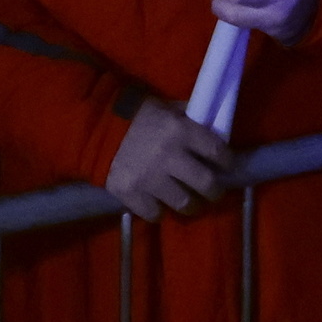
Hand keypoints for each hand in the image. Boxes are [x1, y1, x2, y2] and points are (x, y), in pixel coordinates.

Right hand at [105, 100, 228, 219]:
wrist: (94, 128)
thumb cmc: (133, 114)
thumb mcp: (164, 107)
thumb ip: (187, 117)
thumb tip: (211, 127)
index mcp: (180, 130)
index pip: (217, 151)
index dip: (227, 162)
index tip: (226, 166)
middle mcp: (169, 156)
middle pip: (207, 184)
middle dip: (214, 191)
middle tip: (212, 191)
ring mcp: (150, 178)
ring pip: (184, 203)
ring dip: (190, 205)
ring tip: (187, 202)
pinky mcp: (131, 194)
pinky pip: (155, 214)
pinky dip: (158, 211)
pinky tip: (157, 203)